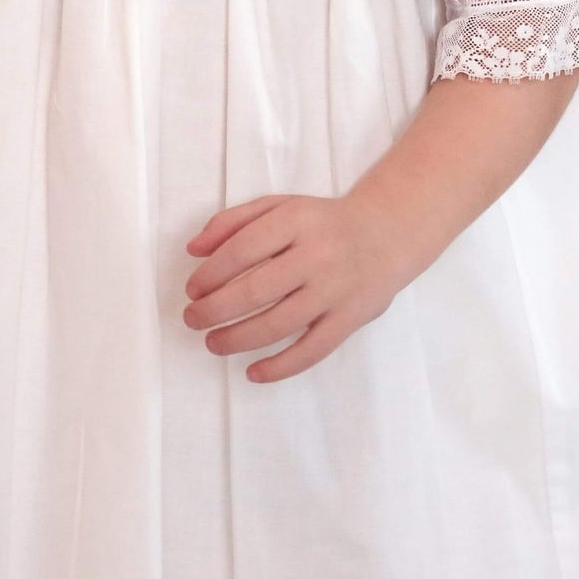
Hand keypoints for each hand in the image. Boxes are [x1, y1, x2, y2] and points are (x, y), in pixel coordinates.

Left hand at [182, 192, 410, 383]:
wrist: (387, 234)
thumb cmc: (321, 222)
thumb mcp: (279, 206)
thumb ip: (233, 221)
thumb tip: (193, 250)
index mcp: (296, 220)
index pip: (243, 249)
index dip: (211, 274)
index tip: (192, 289)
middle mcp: (317, 254)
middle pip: (256, 289)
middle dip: (215, 310)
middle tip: (192, 320)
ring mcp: (335, 289)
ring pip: (279, 323)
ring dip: (238, 339)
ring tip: (213, 343)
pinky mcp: (350, 319)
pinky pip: (312, 350)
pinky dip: (280, 366)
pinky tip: (253, 372)